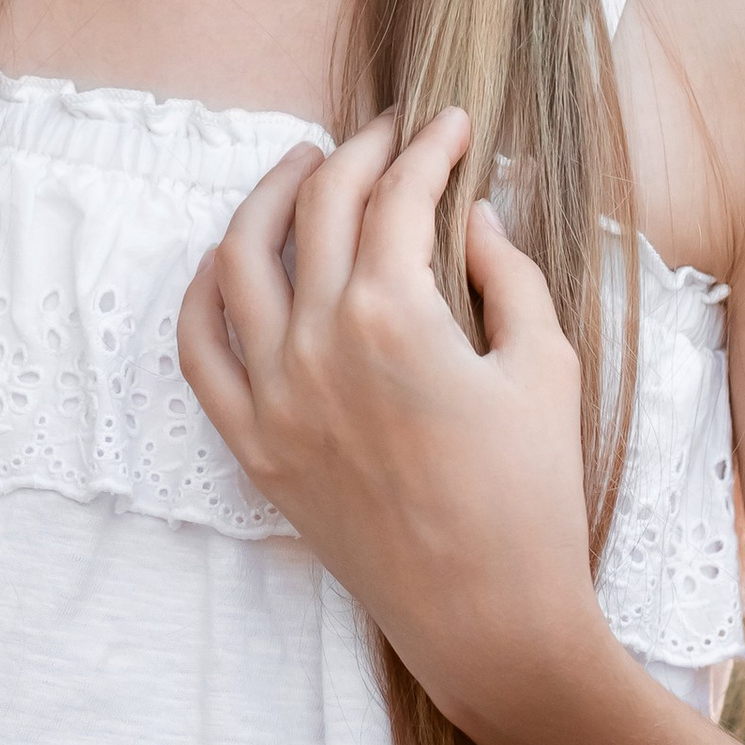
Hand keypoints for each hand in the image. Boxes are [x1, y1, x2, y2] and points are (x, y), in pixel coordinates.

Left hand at [176, 107, 607, 744]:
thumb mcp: (546, 366)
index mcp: (396, 315)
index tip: (450, 125)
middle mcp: (317, 342)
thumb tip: (473, 214)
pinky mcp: (251, 445)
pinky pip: (197, 348)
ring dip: (269, 195)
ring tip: (303, 166)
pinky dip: (204, 290)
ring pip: (240, 258)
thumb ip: (507, 273)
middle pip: (320, 206)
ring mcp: (272, 395)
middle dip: (359, 153)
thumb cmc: (532, 496)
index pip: (399, 196)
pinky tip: (230, 259)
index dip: (428, 147)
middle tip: (391, 135)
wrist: (490, 620)